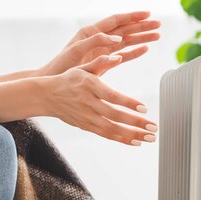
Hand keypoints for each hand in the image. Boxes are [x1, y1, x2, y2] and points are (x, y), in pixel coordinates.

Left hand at [38, 11, 160, 77]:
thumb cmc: (62, 65)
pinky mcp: (104, 63)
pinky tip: (145, 49)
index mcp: (91, 32)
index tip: (147, 14)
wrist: (54, 81)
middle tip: (158, 24)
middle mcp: (98, 39)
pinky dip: (134, 52)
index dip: (132, 16)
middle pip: (125, 29)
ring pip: (126, 41)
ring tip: (157, 35)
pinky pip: (122, 55)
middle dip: (142, 26)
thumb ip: (96, 42)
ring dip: (141, 38)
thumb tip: (117, 39)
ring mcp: (102, 51)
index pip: (116, 21)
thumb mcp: (77, 50)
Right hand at [39, 55, 156, 145]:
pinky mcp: (86, 126)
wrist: (47, 96)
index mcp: (90, 86)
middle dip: (136, 123)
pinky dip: (121, 139)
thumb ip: (101, 61)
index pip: (112, 96)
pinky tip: (136, 141)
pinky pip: (106, 135)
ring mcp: (87, 117)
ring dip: (132, 135)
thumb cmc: (67, 79)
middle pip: (115, 116)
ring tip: (149, 137)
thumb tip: (118, 56)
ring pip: (112, 129)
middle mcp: (88, 104)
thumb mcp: (82, 67)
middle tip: (154, 127)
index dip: (128, 103)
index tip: (144, 108)